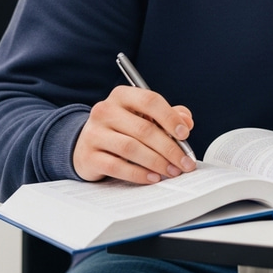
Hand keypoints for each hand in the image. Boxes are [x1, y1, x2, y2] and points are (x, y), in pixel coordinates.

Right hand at [73, 85, 195, 183]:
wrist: (86, 144)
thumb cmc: (122, 128)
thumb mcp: (144, 116)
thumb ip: (169, 115)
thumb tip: (186, 122)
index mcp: (122, 95)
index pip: (150, 101)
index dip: (170, 118)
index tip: (185, 134)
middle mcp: (105, 111)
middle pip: (144, 129)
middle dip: (169, 148)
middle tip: (184, 162)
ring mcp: (94, 133)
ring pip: (131, 148)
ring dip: (157, 162)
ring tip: (172, 171)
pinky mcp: (88, 156)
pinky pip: (117, 166)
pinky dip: (138, 174)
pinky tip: (153, 177)